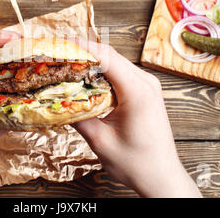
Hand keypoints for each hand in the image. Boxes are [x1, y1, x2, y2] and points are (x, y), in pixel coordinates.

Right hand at [73, 40, 201, 197]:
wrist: (161, 176)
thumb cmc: (136, 163)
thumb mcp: (100, 141)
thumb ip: (78, 117)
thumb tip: (57, 101)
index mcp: (138, 92)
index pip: (107, 58)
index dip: (83, 47)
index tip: (62, 43)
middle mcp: (146, 83)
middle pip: (112, 56)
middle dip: (85, 52)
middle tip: (59, 54)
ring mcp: (148, 86)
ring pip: (116, 63)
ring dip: (93, 61)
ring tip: (69, 64)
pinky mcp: (145, 92)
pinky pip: (121, 74)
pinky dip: (103, 73)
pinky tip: (87, 79)